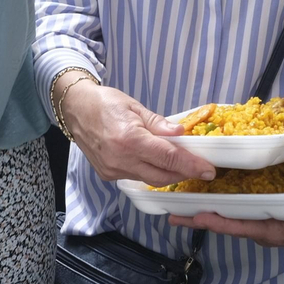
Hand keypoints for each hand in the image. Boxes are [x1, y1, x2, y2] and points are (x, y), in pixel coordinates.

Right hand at [61, 83, 214, 186]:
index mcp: (130, 139)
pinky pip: (135, 177)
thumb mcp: (134, 107)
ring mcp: (112, 169)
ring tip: (181, 165)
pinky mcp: (107, 174)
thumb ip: (158, 123)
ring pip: (149, 180)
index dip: (191, 165)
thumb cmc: (104, 103)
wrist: (75, 109)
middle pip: (162, 175)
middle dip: (184, 173)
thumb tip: (181, 133)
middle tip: (200, 168)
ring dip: (168, 174)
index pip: (168, 158)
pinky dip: (149, 172)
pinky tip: (156, 163)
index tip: (207, 170)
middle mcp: (121, 159)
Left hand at [168, 195, 283, 247]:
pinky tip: (201, 195)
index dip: (221, 223)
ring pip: (226, 218)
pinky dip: (216, 205)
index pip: (241, 227)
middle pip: (225, 225)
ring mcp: (256, 222)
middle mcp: (259, 228)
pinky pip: (233, 211)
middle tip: (173, 216)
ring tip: (178, 207)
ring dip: (202, 213)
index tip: (200, 218)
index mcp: (271, 230)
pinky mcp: (256, 212)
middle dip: (200, 221)